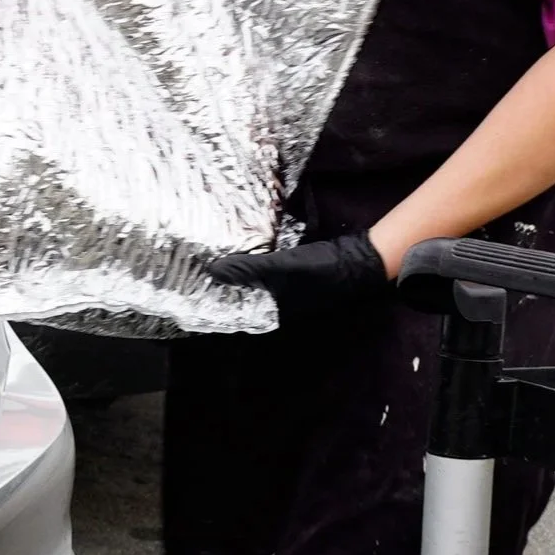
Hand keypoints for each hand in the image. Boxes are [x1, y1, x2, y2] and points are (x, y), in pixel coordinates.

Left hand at [206, 233, 389, 315]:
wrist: (361, 259)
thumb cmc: (321, 270)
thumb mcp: (282, 268)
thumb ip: (249, 269)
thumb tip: (212, 270)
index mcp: (273, 311)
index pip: (237, 309)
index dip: (217, 297)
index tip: (193, 283)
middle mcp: (277, 302)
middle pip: (244, 293)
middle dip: (224, 281)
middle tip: (198, 262)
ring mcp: (286, 286)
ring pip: (254, 278)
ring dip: (238, 267)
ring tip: (212, 251)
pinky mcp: (293, 269)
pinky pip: (266, 264)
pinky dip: (254, 256)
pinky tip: (242, 243)